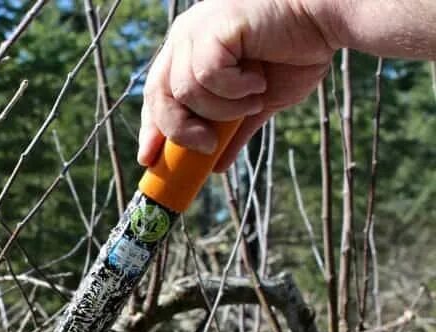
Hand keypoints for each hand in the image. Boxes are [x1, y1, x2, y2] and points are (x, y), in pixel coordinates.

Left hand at [138, 0, 338, 171]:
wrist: (328, 21)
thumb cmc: (296, 54)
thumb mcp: (258, 103)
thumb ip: (232, 131)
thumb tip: (215, 167)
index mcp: (188, 52)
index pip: (155, 95)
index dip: (150, 128)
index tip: (148, 159)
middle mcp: (186, 37)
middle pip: (158, 97)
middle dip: (180, 130)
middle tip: (207, 145)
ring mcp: (197, 29)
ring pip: (186, 91)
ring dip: (223, 108)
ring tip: (253, 99)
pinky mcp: (214, 26)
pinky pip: (207, 75)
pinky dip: (234, 88)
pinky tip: (257, 79)